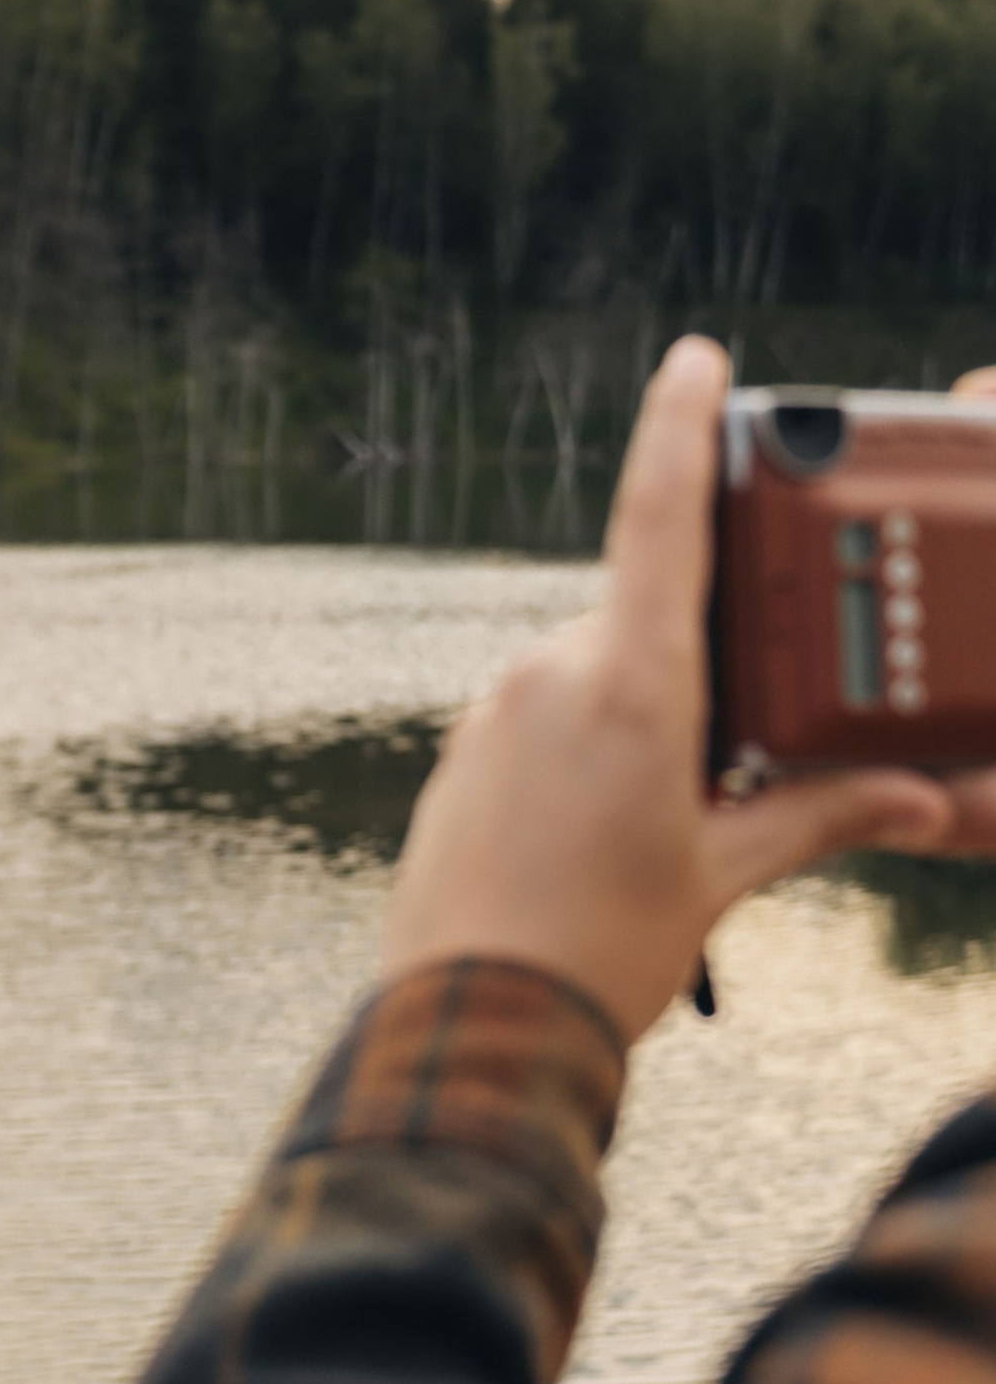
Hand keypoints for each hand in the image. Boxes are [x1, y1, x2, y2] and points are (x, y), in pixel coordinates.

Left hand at [382, 335, 995, 1045]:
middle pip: (649, 621)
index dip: (680, 425)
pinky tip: (599, 838)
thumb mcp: (724, 877)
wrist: (467, 1025)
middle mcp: (552, 674)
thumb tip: (918, 800)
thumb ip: (820, 817)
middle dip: (702, 671)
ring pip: (596, 674)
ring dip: (644, 721)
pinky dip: (589, 751)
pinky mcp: (465, 753)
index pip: (661, 517)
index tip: (696, 358)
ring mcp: (498, 709)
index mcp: (629, 684)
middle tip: (736, 757)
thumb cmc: (598, 953)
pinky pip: (544, 719)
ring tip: (660, 827)